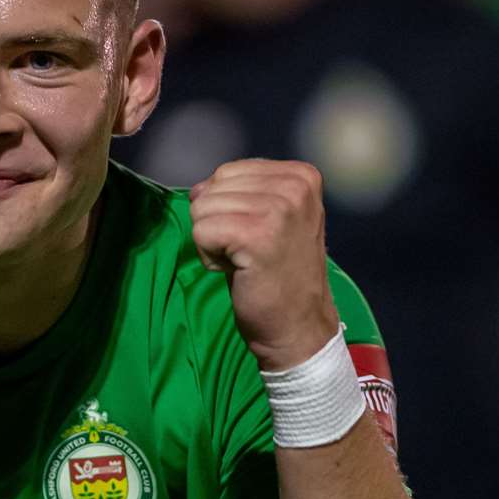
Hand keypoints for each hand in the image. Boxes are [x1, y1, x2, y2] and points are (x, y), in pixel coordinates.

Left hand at [188, 159, 336, 371]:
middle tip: (250, 253)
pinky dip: (209, 257)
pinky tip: (238, 271)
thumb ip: (239, 194)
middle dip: (218, 224)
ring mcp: (279, 208)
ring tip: (246, 262)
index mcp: (301, 175)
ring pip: (202, 209)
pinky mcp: (258, 235)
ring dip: (213, 242)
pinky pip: (201, 232)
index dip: (228, 209)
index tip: (257, 238)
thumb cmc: (277, 276)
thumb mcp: (269, 219)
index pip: (227, 173)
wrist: (297, 326)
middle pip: (212, 188)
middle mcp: (295, 185)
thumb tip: (197, 190)